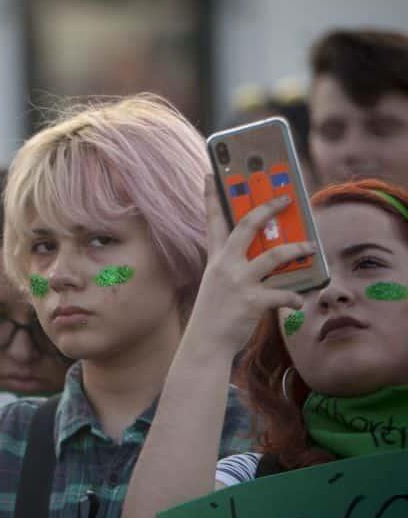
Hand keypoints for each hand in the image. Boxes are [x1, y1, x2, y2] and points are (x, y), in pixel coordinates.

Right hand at [187, 176, 312, 350]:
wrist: (205, 343)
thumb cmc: (215, 313)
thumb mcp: (218, 284)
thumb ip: (235, 267)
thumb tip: (265, 256)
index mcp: (216, 259)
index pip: (213, 221)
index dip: (212, 197)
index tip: (211, 175)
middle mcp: (225, 266)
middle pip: (247, 226)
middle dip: (268, 208)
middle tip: (285, 198)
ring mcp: (239, 282)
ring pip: (274, 256)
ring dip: (297, 250)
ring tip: (311, 248)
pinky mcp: (253, 302)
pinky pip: (284, 294)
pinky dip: (295, 298)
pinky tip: (298, 302)